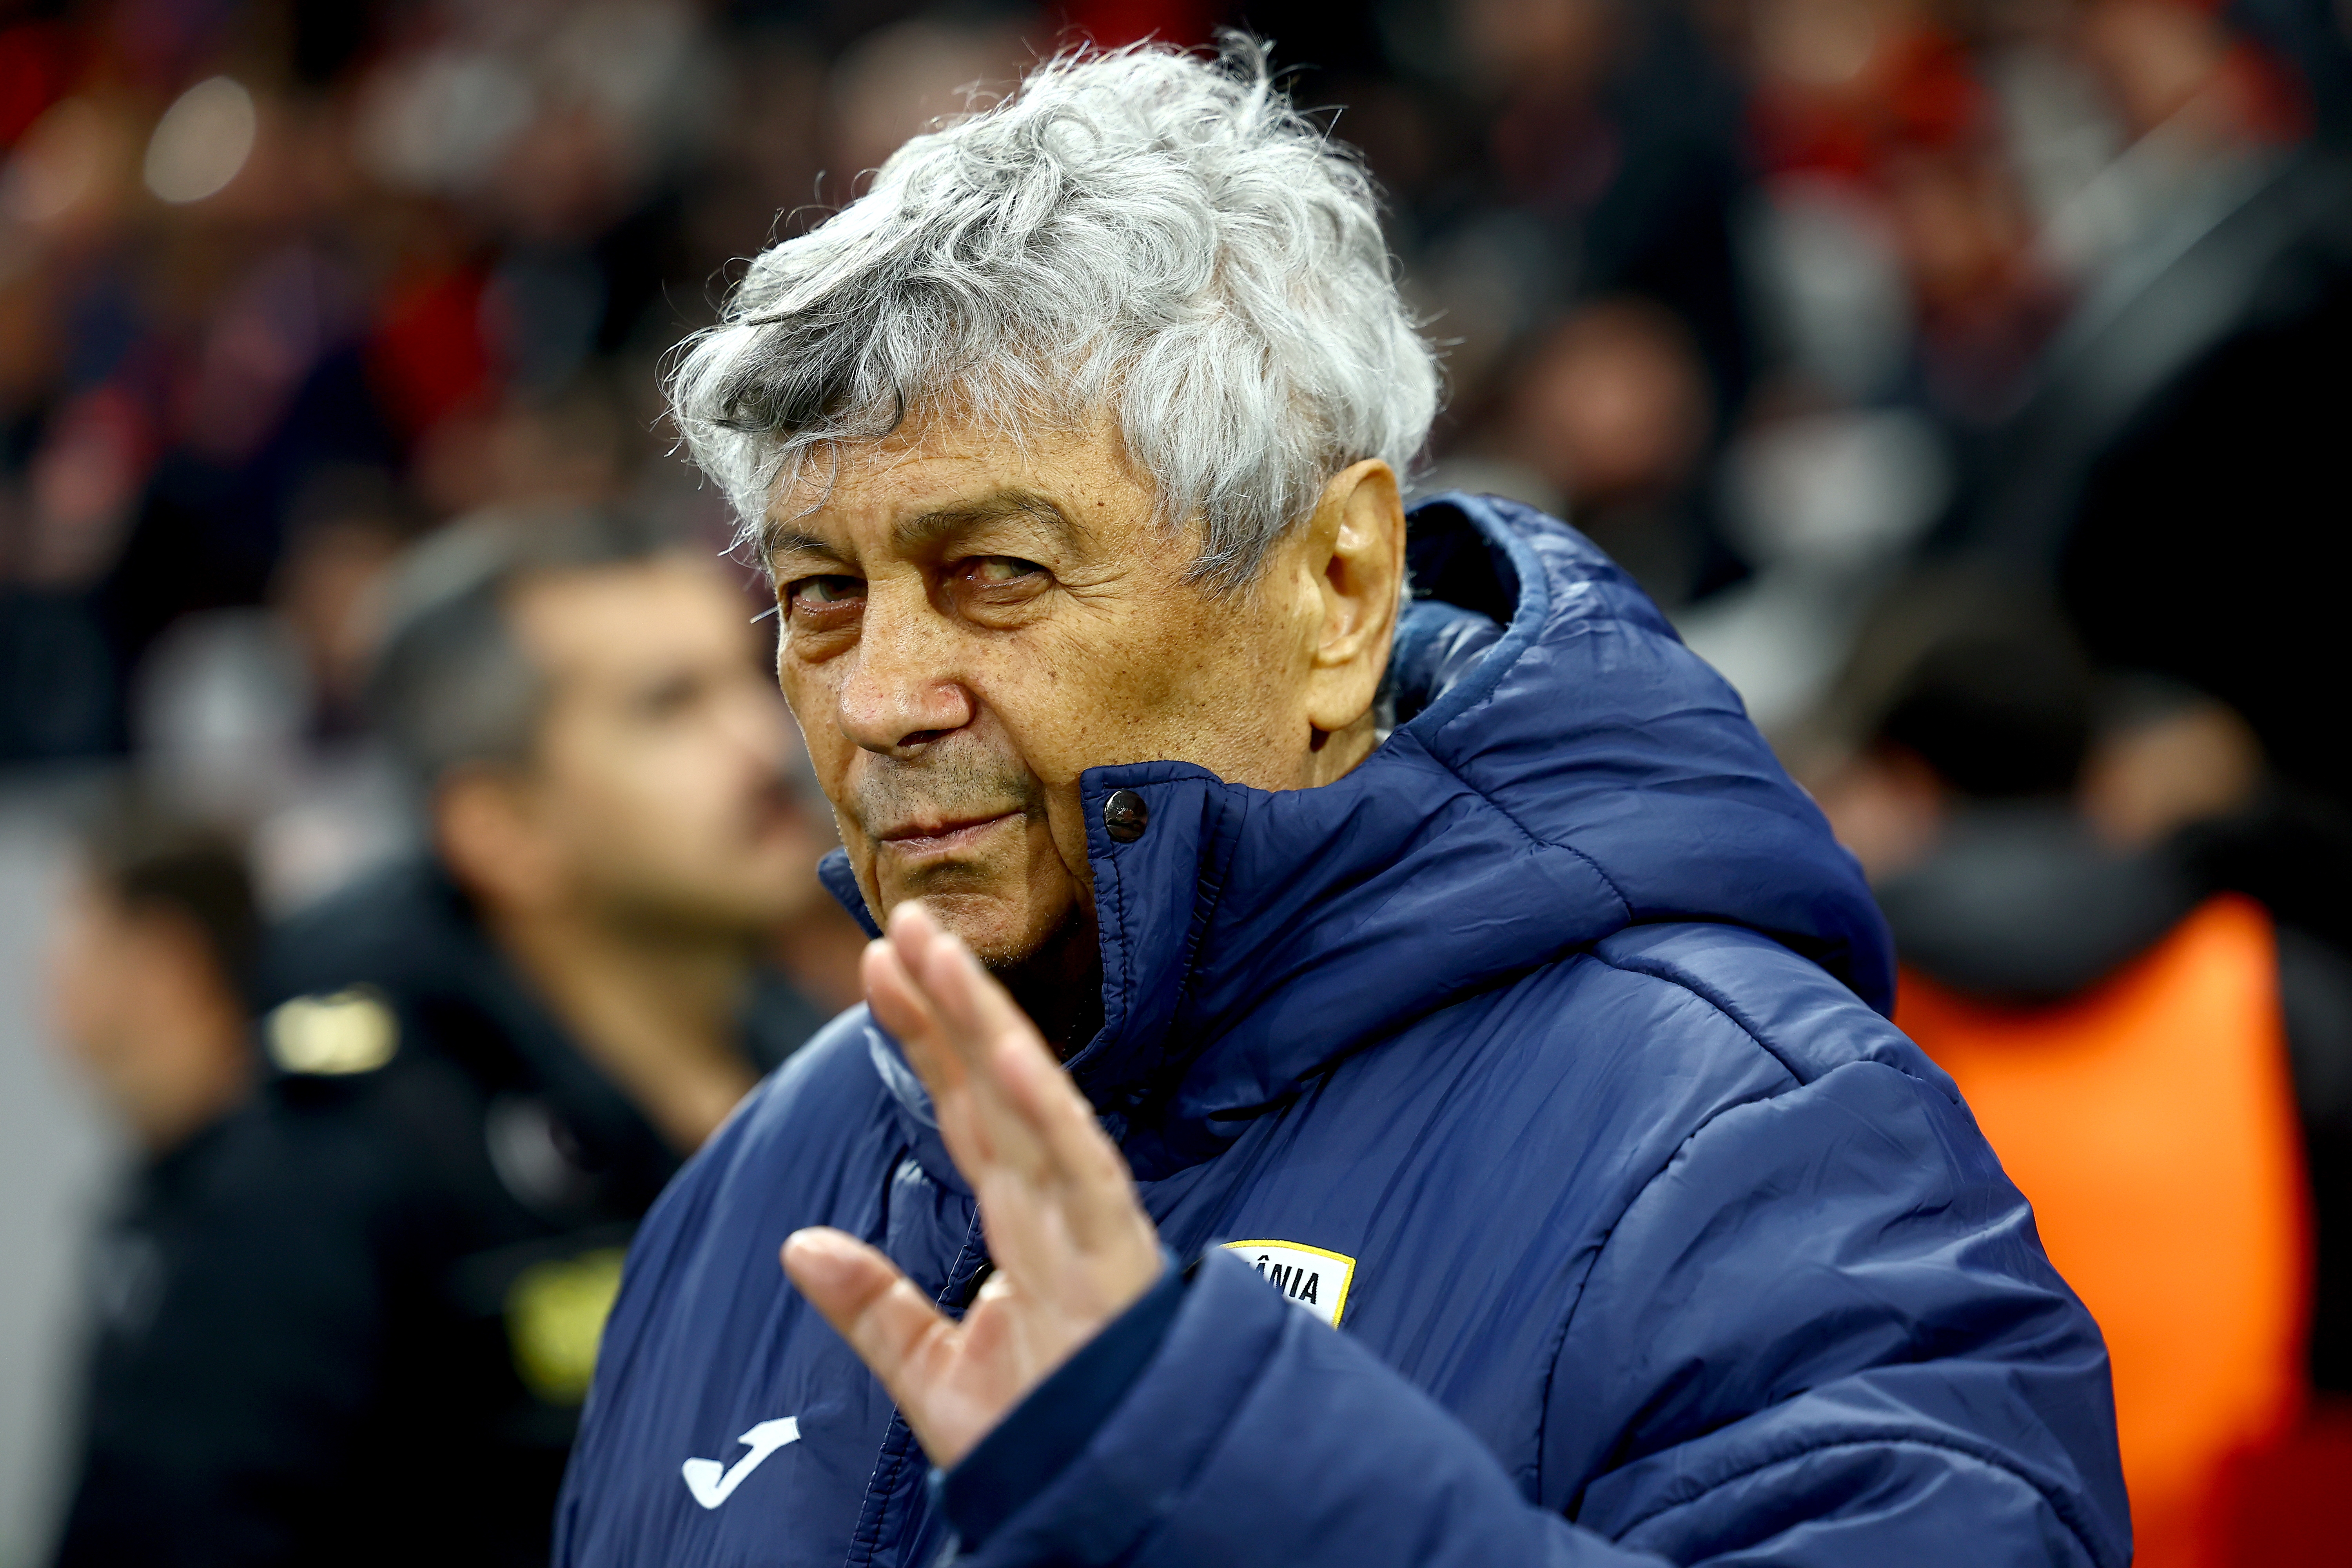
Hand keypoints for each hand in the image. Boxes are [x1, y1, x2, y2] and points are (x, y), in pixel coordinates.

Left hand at [781, 902, 1165, 1467]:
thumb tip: (798, 1243)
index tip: (875, 965)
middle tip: (898, 920)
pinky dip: (1049, 1112)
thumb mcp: (935, 1381)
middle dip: (950, 1001)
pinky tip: (1007, 1054)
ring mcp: (1089, 1228)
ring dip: (986, 1025)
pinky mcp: (1116, 1260)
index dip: (923, 1037)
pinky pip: (1084, 1171)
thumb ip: (874, 1310)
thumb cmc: (1047, 1441)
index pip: (961, 1112)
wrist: (1108, 1505)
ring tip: (939, 953)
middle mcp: (1055, 1211)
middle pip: (992, 1088)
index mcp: (1019, 1229)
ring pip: (1033, 1105)